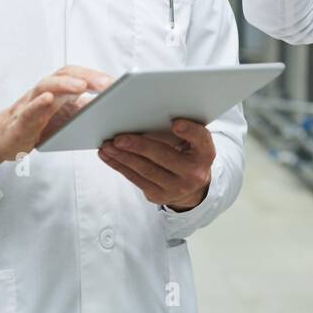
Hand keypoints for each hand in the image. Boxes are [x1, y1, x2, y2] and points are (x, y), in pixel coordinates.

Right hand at [0, 65, 112, 171]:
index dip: (97, 76)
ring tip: (81, 86)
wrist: (3, 139)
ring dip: (64, 84)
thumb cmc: (37, 126)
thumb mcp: (65, 118)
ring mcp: (30, 104)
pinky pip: (28, 110)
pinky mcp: (19, 121)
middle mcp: (45, 92)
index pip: (78, 75)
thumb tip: (112, 109)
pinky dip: (37, 103)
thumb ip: (84, 110)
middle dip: (87, 76)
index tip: (119, 82)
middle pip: (65, 75)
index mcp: (59, 91)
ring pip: (46, 86)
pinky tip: (48, 100)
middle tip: (107, 84)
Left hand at [98, 118, 215, 210]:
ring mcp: (176, 188)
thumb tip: (147, 115)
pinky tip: (109, 156)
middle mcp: (194, 173)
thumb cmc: (188, 154)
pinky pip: (136, 180)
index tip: (175, 123)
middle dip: (139, 147)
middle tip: (119, 138)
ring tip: (107, 146)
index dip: (189, 131)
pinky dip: (120, 166)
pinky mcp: (159, 196)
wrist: (192, 187)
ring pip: (146, 170)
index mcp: (205, 153)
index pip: (201, 139)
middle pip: (164, 157)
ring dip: (123, 157)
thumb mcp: (194, 142)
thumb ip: (181, 130)